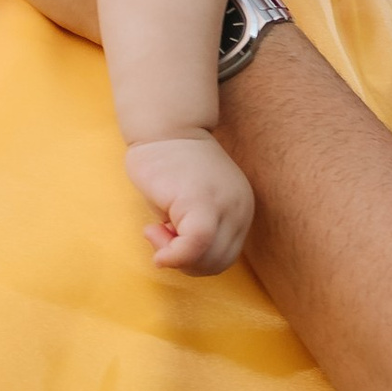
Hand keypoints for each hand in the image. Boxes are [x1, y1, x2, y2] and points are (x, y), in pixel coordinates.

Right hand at [126, 131, 254, 274]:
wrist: (164, 128)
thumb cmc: (171, 167)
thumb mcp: (192, 206)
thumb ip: (196, 234)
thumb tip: (180, 259)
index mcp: (241, 210)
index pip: (224, 256)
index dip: (193, 260)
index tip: (169, 239)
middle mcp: (239, 208)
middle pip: (218, 262)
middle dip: (184, 262)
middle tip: (158, 236)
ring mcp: (223, 204)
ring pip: (208, 259)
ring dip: (174, 256)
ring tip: (154, 230)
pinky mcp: (200, 200)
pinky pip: (194, 246)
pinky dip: (173, 254)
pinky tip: (151, 233)